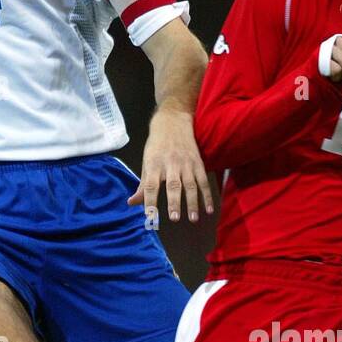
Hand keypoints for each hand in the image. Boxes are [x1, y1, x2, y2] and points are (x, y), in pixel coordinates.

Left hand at [128, 107, 213, 223]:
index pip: (150, 185)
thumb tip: (132, 203)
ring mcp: (186, 164)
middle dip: (174, 202)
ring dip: (192, 203)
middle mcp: (170, 164)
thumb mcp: (146, 162)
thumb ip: (142, 185)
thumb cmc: (156, 146)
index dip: (150, 201)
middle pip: (172, 185)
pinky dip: (207, 196)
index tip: (150, 216)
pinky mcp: (198, 163)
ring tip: (193, 219)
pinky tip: (208, 209)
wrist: (173, 122)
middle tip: (174, 218)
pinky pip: (203, 182)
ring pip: (190, 185)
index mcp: (154, 165)